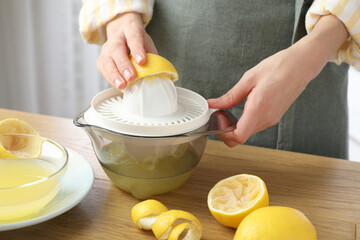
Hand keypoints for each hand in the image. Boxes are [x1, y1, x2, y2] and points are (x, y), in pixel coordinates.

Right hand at [97, 12, 157, 89]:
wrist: (121, 29)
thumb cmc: (136, 40)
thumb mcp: (147, 42)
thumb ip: (151, 56)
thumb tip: (155, 73)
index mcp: (131, 29)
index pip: (134, 38)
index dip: (137, 50)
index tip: (142, 61)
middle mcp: (116, 37)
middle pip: (117, 49)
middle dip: (123, 65)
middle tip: (131, 77)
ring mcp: (106, 47)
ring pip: (107, 60)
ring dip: (114, 75)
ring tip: (122, 85)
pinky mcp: (101, 58)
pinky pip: (103, 68)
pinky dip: (109, 78)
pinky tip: (117, 84)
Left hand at [208, 14, 348, 146]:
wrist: (302, 65)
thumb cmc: (279, 67)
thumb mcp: (249, 79)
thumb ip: (230, 96)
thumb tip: (213, 104)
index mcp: (259, 108)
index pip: (239, 136)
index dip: (224, 134)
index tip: (217, 122)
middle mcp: (267, 118)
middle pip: (242, 137)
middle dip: (227, 131)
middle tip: (219, 116)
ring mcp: (272, 119)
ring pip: (249, 132)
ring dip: (236, 127)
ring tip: (228, 111)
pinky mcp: (275, 116)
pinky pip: (256, 126)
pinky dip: (245, 123)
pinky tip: (241, 110)